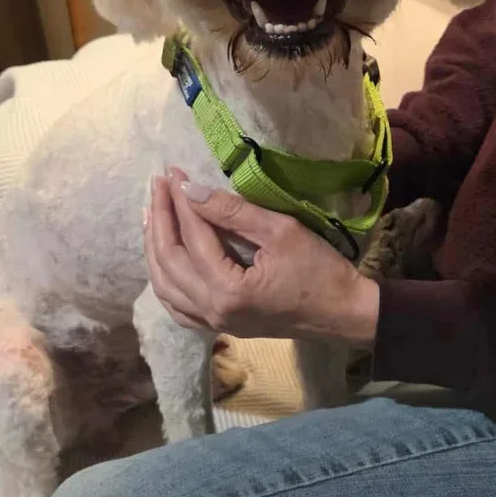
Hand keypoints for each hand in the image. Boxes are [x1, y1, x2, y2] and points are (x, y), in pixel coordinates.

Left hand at [144, 168, 379, 344]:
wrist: (343, 313)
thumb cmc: (320, 270)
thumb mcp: (281, 232)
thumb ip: (233, 212)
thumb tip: (191, 190)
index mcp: (228, 289)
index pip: (193, 237)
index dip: (181, 200)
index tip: (173, 171)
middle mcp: (212, 310)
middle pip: (168, 261)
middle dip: (160, 218)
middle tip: (158, 184)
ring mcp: (212, 323)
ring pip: (164, 286)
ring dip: (154, 248)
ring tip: (152, 213)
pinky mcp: (219, 326)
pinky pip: (176, 306)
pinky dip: (163, 279)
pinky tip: (163, 257)